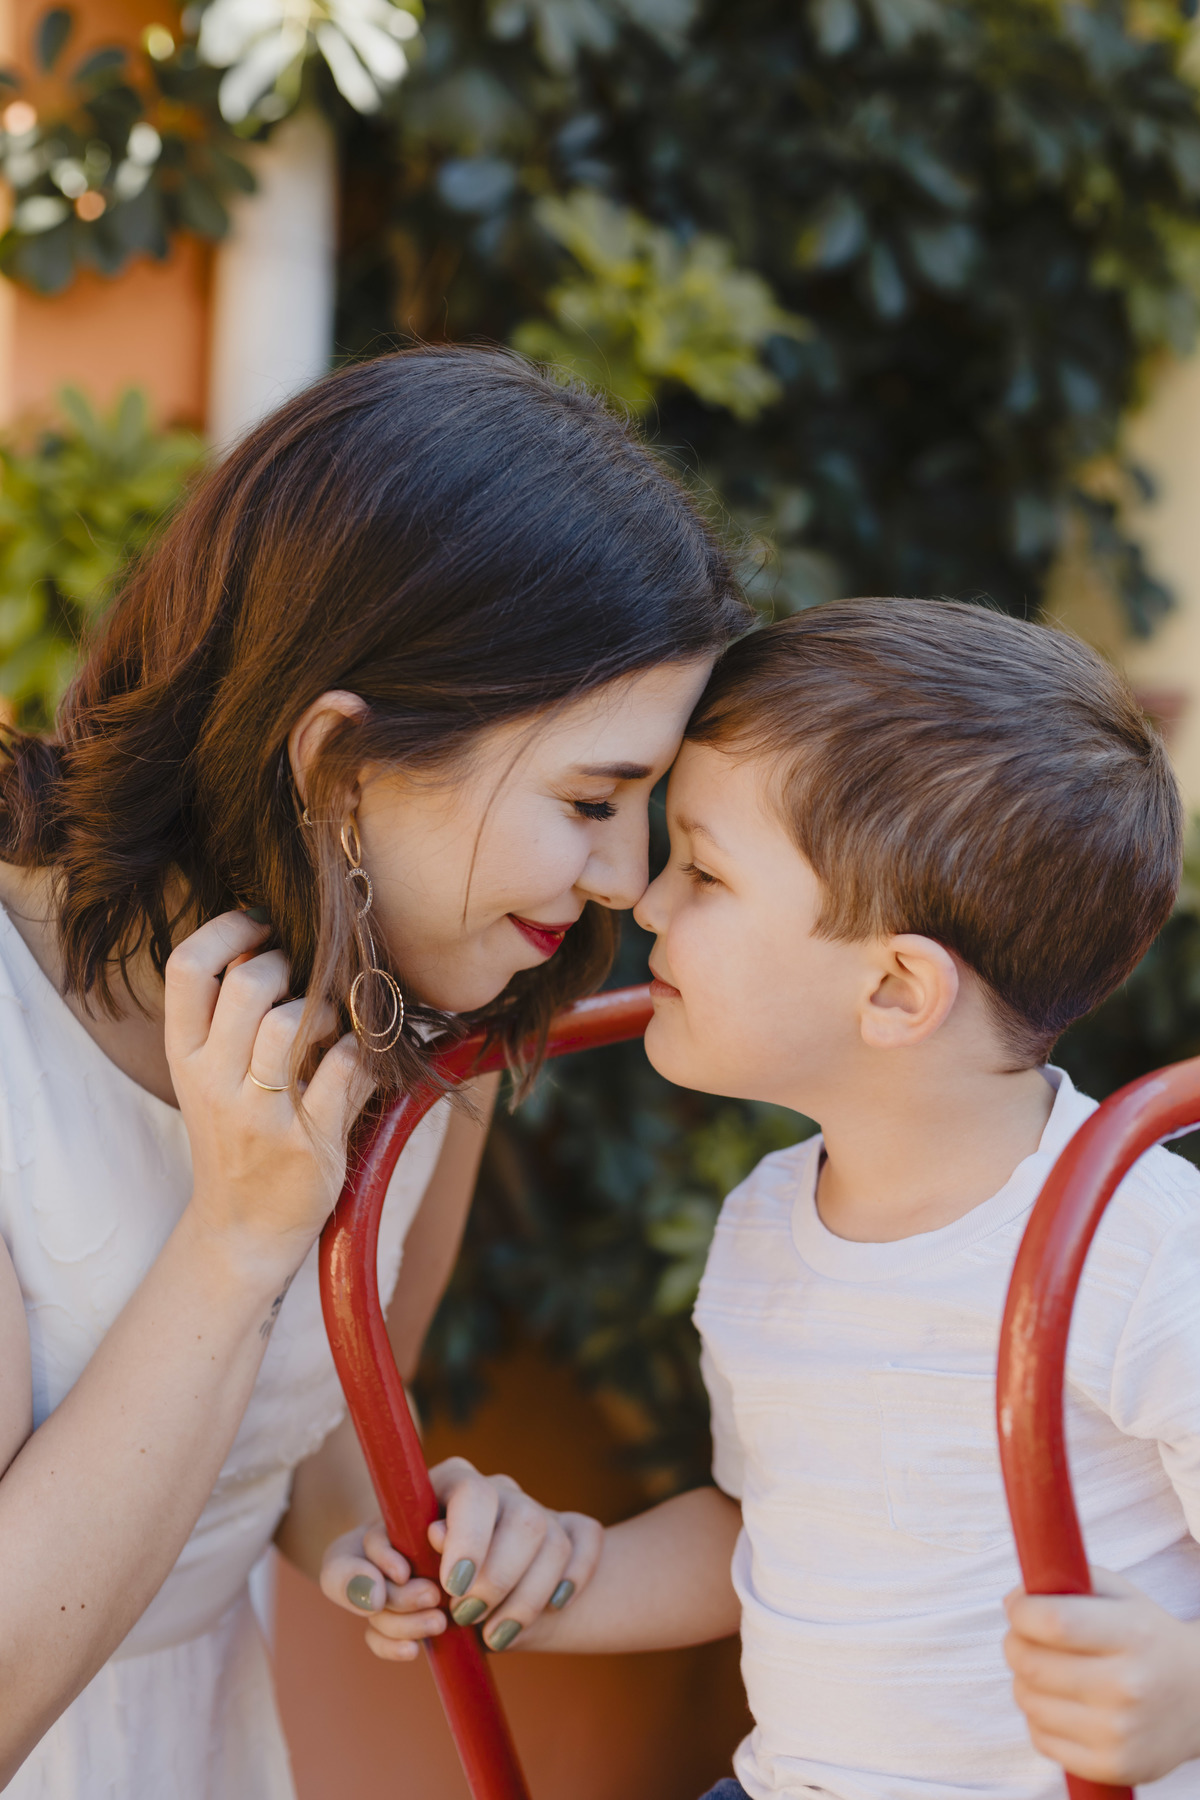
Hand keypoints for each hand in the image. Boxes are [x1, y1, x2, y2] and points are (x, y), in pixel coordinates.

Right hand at [165, 911, 371, 1280]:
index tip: (261, 925)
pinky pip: (346, 1069)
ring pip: (292, 1022)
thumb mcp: (208, 1076)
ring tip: (328, 1023)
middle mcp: (212, 1081)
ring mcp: (260, 1113)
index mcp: (184, 1055)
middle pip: (246, 983)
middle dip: (285, 964)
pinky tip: (357, 1057)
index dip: (228, 929)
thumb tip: (272, 938)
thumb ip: (227, 1016)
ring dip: (325, 1008)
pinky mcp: (308, 1141)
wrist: (241, 1229)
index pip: (185, 966)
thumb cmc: (234, 1136)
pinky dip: (361, 1051)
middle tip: (303, 979)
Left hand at [320, 1457, 602, 1659]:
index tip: (449, 1590)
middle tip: (465, 1617)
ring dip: (528, 1596)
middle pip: (522, 1518)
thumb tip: (372, 1589)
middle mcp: (495, 1490)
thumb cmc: (392, 1580)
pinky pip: (587, 1541)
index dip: (466, 1541)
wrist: (444, 1601)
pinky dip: (574, 1576)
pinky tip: (553, 1608)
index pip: (470, 1493)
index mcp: (446, 1483)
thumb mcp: (356, 1577)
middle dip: (498, 1579)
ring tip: (494, 1633)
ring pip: (555, 1539)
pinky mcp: (568, 1532)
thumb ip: (348, 1575)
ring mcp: (535, 1509)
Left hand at [1004, 1567, 1199, 1784]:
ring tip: (1047, 1672)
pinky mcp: (1112, 1767)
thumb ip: (1066, 1583)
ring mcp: (1120, 1733)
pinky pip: (1041, 1738)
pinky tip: (1062, 1705)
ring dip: (1025, 1681)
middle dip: (1015, 1643)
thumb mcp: (1121, 1595)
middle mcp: (1128, 1686)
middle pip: (1032, 1663)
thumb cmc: (1148, 1638)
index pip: (1054, 1622)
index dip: (1022, 1611)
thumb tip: (1013, 1602)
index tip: (1019, 1607)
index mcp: (1133, 1634)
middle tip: (1024, 1638)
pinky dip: (1039, 1718)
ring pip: (1029, 1701)